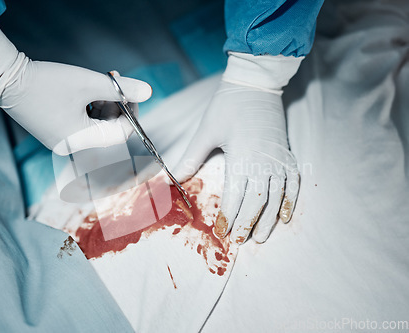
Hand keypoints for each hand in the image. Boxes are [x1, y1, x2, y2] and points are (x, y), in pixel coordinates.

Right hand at [0, 19, 150, 154]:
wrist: (5, 80)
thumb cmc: (46, 82)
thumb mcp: (89, 83)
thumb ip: (120, 88)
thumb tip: (148, 91)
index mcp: (80, 140)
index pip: (119, 134)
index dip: (131, 113)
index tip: (130, 93)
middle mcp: (70, 146)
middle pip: (107, 130)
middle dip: (115, 104)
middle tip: (113, 80)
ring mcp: (61, 140)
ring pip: (94, 125)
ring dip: (102, 104)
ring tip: (98, 82)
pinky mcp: (53, 132)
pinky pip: (80, 123)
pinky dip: (88, 108)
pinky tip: (85, 90)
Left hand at [173, 53, 301, 243]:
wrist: (255, 85)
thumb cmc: (227, 106)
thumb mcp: (206, 131)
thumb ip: (191, 157)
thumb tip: (171, 179)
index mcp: (242, 156)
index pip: (236, 195)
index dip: (228, 216)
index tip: (221, 233)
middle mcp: (263, 161)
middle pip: (257, 201)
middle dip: (247, 224)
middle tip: (238, 241)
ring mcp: (278, 158)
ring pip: (277, 197)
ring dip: (269, 219)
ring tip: (260, 237)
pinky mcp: (287, 155)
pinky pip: (293, 183)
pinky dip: (291, 201)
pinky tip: (285, 216)